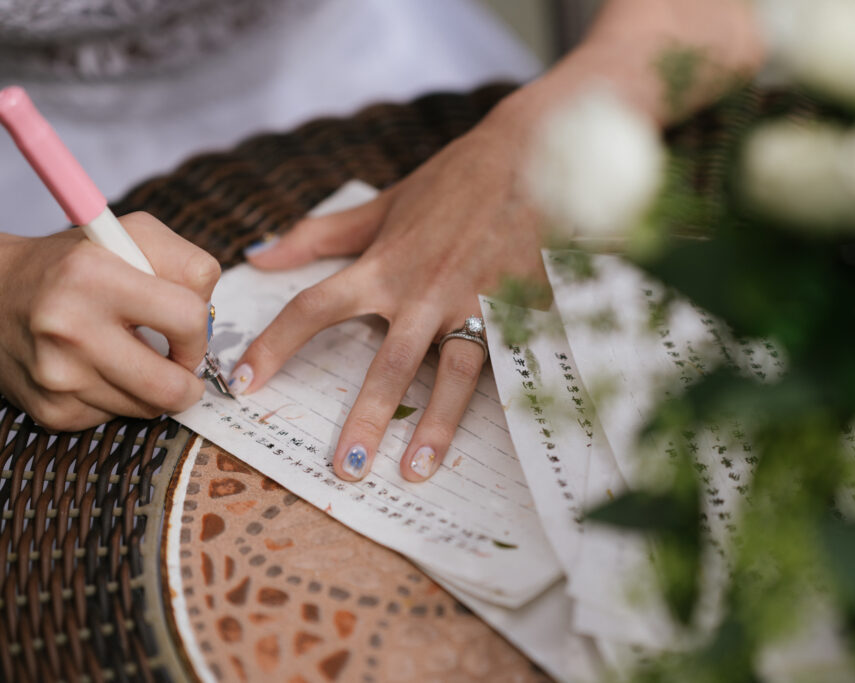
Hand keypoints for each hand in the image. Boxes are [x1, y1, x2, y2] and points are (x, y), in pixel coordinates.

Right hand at [0, 212, 220, 430]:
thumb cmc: (79, 265)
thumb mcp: (134, 238)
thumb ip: (188, 266)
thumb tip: (210, 322)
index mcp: (93, 275)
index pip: (189, 318)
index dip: (200, 330)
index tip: (188, 330)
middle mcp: (70, 327)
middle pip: (173, 387)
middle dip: (188, 379)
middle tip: (178, 363)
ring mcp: (58, 375)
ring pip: (149, 408)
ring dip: (153, 388)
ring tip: (129, 356)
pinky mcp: (52, 410)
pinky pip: (116, 417)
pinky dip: (120, 397)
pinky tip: (99, 370)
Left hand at [233, 107, 547, 482]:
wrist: (531, 157)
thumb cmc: (453, 181)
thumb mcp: (382, 204)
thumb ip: (321, 234)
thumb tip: (260, 254)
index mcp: (384, 263)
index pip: (315, 308)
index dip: (276, 345)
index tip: (244, 383)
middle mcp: (424, 289)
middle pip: (386, 362)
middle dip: (365, 417)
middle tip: (344, 467)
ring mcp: (473, 302)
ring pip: (450, 373)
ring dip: (434, 426)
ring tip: (415, 472)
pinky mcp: (516, 308)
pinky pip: (503, 363)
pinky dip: (499, 401)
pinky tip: (495, 437)